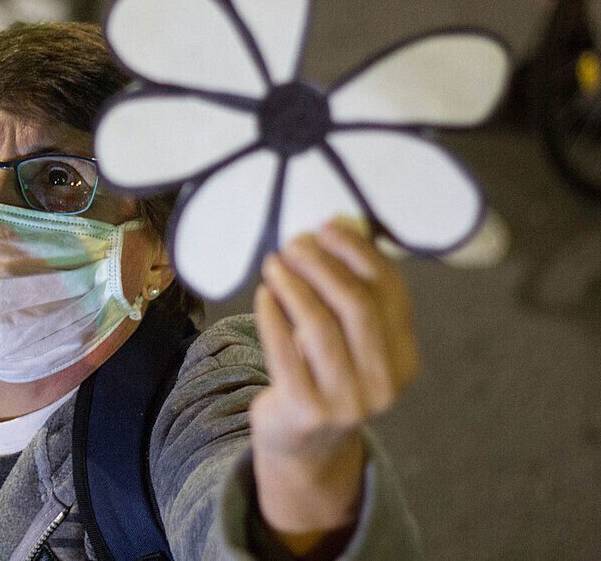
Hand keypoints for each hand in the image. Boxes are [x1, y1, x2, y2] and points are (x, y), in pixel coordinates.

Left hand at [248, 220, 419, 549]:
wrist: (305, 443)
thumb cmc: (325, 372)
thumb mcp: (350, 340)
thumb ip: (349, 290)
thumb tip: (336, 225)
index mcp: (404, 358)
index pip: (389, 292)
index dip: (358, 253)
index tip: (326, 227)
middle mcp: (384, 383)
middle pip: (356, 306)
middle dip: (322, 266)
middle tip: (293, 243)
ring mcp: (347, 402)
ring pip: (319, 327)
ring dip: (293, 286)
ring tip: (273, 263)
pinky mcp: (306, 410)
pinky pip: (284, 352)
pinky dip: (271, 317)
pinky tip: (263, 295)